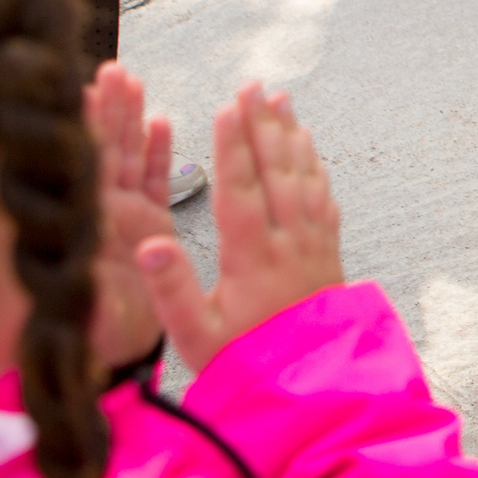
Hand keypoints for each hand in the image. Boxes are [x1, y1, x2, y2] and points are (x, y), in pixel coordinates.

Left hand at [84, 64, 174, 371]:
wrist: (121, 355)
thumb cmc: (101, 338)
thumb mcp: (88, 317)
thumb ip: (85, 292)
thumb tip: (71, 266)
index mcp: (87, 227)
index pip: (82, 168)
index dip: (82, 131)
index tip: (76, 92)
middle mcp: (100, 215)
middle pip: (102, 151)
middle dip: (106, 110)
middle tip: (109, 70)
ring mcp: (124, 217)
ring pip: (126, 157)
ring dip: (128, 119)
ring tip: (129, 81)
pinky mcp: (149, 225)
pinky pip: (154, 181)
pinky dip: (157, 152)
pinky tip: (160, 123)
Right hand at [137, 84, 343, 370]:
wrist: (306, 390)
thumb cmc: (243, 364)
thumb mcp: (196, 336)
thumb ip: (171, 290)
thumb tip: (149, 245)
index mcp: (252, 258)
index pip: (242, 189)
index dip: (235, 146)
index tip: (229, 107)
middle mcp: (288, 243)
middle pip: (276, 172)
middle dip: (263, 126)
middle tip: (255, 86)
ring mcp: (313, 246)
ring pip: (304, 178)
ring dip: (292, 137)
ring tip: (283, 102)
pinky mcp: (328, 253)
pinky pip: (323, 198)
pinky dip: (314, 167)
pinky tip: (309, 150)